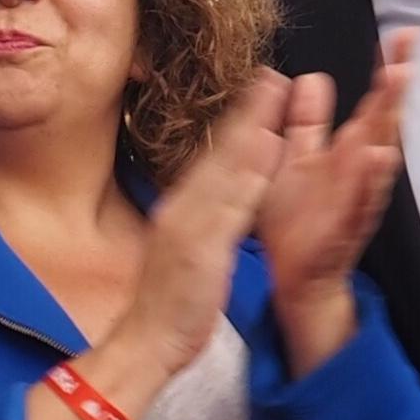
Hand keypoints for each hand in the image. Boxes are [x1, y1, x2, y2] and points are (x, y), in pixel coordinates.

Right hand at [113, 72, 289, 387]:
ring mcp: (189, 227)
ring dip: (251, 132)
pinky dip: (248, 178)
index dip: (237, 124)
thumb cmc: (166, 303)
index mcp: (181, 210)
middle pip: (219, 155)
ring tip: (276, 98)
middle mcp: (182, 209)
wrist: (143, 343)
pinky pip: (230, 207)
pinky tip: (267, 154)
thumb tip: (212, 195)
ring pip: (225, 172)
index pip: (212, 160)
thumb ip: (198, 220)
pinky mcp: (200, 250)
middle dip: (247, 114)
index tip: (258, 91)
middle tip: (273, 76)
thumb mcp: (181, 251)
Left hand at [254, 39, 414, 368]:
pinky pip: (360, 199)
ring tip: (398, 83)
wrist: (296, 277)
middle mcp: (357, 170)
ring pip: (379, 154)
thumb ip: (306, 121)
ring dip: (389, 120)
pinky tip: (378, 155)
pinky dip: (370, 178)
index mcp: (346, 150)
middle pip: (383, 119)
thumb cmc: (299, 218)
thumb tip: (312, 77)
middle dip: (397, 84)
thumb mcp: (295, 158)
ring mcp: (356, 196)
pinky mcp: (344, 225)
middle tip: (411, 47)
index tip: (404, 34)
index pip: (372, 102)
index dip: (386, 68)